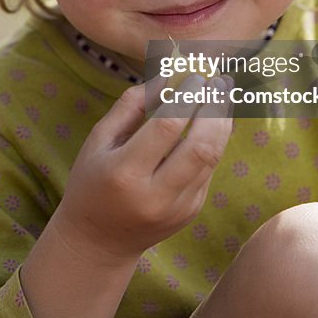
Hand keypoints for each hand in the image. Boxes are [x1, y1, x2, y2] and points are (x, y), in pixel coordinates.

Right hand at [52, 73, 232, 265]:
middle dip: (215, 109)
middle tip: (220, 81)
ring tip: (224, 94)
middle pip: (201, 147)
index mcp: (126, 174)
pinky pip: (208, 170)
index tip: (197, 75)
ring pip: (212, 158)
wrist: (98, 242)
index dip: (186, 97)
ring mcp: (178, 208)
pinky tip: (213, 120)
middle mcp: (156, 196)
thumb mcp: (99, 141)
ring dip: (222, 122)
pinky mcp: (190, 212)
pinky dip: (214, 141)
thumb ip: (130, 106)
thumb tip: (165, 77)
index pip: (166, 127)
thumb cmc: (92, 182)